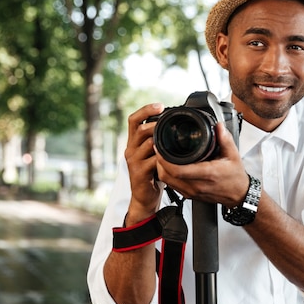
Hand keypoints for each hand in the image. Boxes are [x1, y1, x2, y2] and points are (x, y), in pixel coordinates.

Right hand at [124, 103, 164, 222]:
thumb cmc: (151, 174)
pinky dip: (163, 158)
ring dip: (161, 139)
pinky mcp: (138, 173)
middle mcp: (130, 149)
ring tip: (173, 139)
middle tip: (168, 122)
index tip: (160, 106)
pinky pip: (152, 160)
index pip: (134, 119)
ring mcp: (133, 161)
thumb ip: (158, 140)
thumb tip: (173, 125)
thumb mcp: (153, 154)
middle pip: (139, 128)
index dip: (145, 110)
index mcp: (134, 142)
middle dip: (155, 123)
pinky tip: (172, 158)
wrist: (144, 198)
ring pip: (147, 143)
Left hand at [155, 122, 249, 206]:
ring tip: (161, 156)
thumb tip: (218, 126)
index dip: (164, 160)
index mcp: (207, 174)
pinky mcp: (189, 195)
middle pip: (168, 176)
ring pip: (168, 182)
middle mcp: (197, 185)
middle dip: (159, 162)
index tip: (160, 148)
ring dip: (161, 169)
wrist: (239, 195)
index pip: (178, 170)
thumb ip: (225, 138)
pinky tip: (168, 166)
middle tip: (158, 149)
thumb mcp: (233, 155)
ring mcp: (192, 192)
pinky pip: (172, 186)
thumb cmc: (235, 177)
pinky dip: (167, 176)